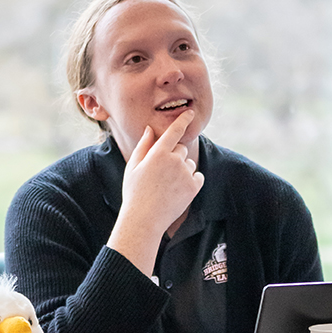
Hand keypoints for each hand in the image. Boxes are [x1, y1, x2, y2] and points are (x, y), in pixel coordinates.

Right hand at [108, 110, 204, 274]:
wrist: (144, 220)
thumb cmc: (135, 193)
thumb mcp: (133, 167)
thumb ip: (143, 146)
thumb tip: (150, 129)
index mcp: (157, 153)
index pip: (175, 131)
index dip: (183, 120)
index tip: (191, 113)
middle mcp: (174, 160)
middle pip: (181, 149)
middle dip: (175, 156)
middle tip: (162, 173)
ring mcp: (185, 174)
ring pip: (189, 164)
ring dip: (182, 170)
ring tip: (167, 186)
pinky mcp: (193, 187)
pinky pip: (198, 176)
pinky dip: (191, 181)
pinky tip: (178, 191)